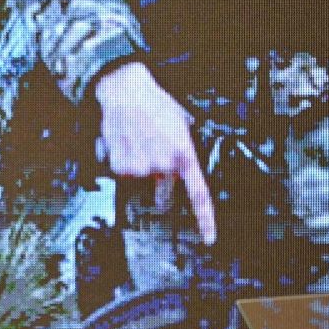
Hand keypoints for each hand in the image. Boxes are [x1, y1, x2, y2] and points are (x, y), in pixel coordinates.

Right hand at [92, 62, 216, 244]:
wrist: (125, 90)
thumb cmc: (154, 103)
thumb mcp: (180, 125)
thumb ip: (182, 153)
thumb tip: (181, 170)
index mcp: (184, 155)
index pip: (199, 196)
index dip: (205, 220)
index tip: (208, 238)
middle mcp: (164, 165)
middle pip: (163, 192)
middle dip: (159, 184)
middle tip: (152, 158)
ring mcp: (140, 168)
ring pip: (140, 180)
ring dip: (139, 167)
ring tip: (138, 143)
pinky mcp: (120, 167)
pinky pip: (123, 173)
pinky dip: (122, 162)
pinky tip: (125, 143)